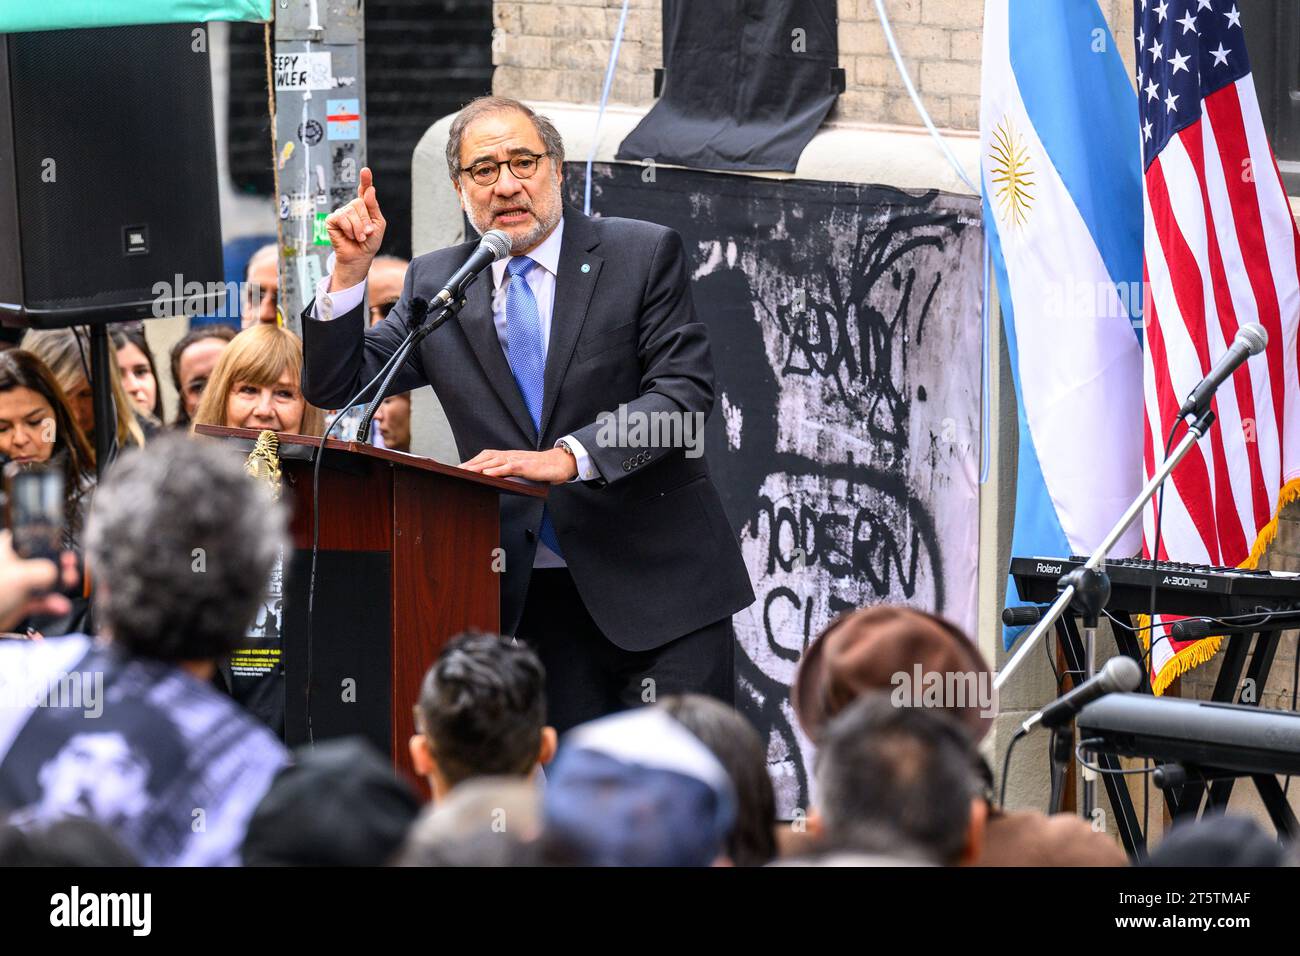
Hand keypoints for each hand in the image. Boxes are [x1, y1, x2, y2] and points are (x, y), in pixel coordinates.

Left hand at [0, 531, 76, 631]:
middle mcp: (11, 564)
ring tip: (69, 584)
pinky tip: (59, 605)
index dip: (50, 542)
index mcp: (5, 549)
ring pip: (43, 580)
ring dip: (59, 585)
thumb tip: (58, 573)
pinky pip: (40, 599)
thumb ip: (44, 571)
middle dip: (60, 566)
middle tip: (70, 567)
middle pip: (42, 560)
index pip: (31, 538)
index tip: (63, 549)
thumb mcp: (20, 576)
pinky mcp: (18, 602)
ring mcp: (15, 584)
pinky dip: (51, 603)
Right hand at [325, 166, 385, 290]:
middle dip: (366, 221)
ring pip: (351, 212)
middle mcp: (352, 207)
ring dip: (358, 228)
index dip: (365, 180)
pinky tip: (349, 236)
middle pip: (359, 203)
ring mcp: (341, 212)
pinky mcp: (332, 220)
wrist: (360, 257)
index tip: (365, 171)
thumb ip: (374, 207)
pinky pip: (342, 218)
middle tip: (366, 233)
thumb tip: (370, 190)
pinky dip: (349, 229)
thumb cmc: (369, 241)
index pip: (364, 190)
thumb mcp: (378, 224)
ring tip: (359, 237)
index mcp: (365, 207)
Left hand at [461, 448, 576, 483]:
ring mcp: (517, 460)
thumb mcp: (523, 469)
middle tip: (456, 470)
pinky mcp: (525, 466)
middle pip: (486, 457)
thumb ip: (510, 472)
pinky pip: (508, 467)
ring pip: (494, 461)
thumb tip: (496, 479)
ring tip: (466, 472)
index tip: (460, 467)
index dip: (473, 460)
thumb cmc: (542, 468)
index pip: (487, 455)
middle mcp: (511, 455)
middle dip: (471, 463)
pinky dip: (496, 470)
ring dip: (479, 466)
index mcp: (509, 456)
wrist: (560, 463)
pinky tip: (486, 474)